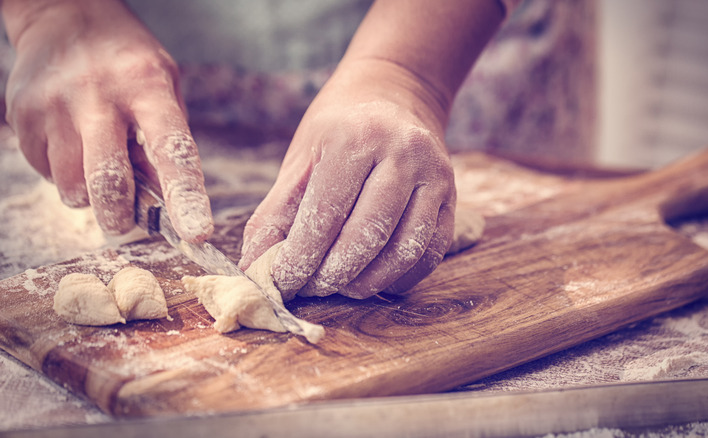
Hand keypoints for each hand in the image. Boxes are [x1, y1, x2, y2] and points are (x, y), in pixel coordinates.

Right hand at [2, 0, 212, 241]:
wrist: (64, 16)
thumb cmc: (129, 64)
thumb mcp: (165, 87)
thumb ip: (168, 141)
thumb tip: (166, 205)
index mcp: (147, 87)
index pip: (172, 152)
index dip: (186, 199)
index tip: (197, 236)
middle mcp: (99, 96)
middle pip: (108, 181)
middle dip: (118, 215)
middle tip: (123, 222)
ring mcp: (55, 105)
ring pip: (72, 186)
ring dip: (89, 192)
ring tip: (97, 160)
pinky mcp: (23, 116)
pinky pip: (45, 172)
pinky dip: (63, 172)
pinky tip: (72, 142)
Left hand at [240, 60, 455, 299]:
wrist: (396, 92)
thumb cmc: (340, 127)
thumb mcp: (302, 157)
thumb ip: (277, 213)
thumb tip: (255, 266)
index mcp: (356, 136)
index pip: (326, 213)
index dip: (302, 257)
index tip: (284, 282)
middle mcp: (402, 153)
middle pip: (368, 234)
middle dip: (335, 273)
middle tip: (313, 288)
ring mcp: (434, 174)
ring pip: (406, 248)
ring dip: (370, 280)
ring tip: (343, 288)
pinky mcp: (452, 195)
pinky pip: (432, 250)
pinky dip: (403, 276)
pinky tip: (378, 281)